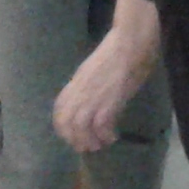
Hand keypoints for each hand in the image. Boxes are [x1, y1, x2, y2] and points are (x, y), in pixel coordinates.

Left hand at [53, 15, 156, 151]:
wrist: (129, 43)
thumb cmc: (116, 51)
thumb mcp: (92, 70)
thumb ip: (86, 86)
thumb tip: (90, 99)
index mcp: (73, 85)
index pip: (59, 114)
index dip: (64, 129)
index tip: (74, 135)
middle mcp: (77, 95)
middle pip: (66, 125)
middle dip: (75, 139)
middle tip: (88, 145)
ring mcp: (91, 99)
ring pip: (80, 130)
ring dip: (90, 141)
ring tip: (100, 144)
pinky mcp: (108, 103)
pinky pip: (101, 127)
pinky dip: (105, 135)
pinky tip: (113, 136)